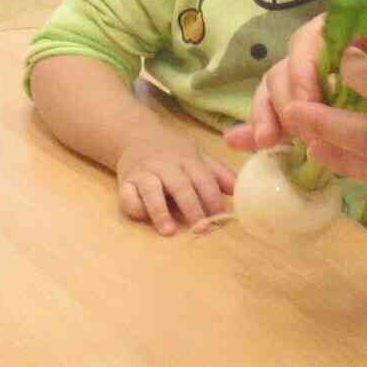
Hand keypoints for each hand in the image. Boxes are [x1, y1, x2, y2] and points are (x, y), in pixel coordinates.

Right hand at [116, 133, 233, 235]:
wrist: (135, 135)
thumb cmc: (173, 152)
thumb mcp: (198, 157)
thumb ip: (218, 174)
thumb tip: (241, 190)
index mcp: (187, 160)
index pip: (203, 179)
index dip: (212, 198)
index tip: (219, 216)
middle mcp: (165, 165)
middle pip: (180, 186)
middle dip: (191, 207)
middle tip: (200, 228)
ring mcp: (144, 173)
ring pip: (151, 190)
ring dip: (160, 211)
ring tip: (169, 231)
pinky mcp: (125, 182)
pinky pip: (126, 195)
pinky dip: (133, 205)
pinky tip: (143, 216)